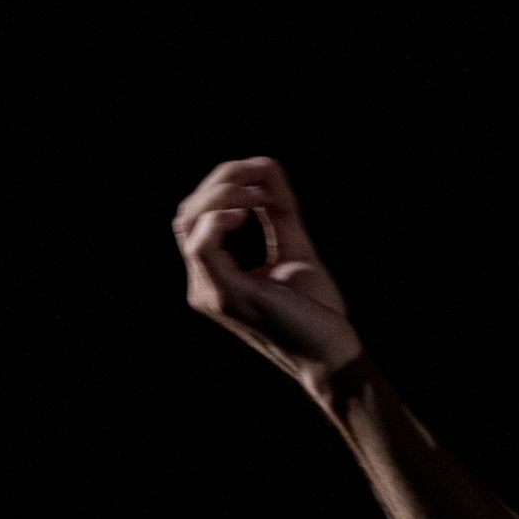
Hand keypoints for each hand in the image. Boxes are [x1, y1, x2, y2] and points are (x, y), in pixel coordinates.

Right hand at [173, 157, 362, 392]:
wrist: (332, 353)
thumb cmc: (315, 309)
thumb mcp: (293, 246)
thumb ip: (278, 208)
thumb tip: (266, 166)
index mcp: (215, 274)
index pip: (196, 216)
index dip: (224, 182)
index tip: (263, 171)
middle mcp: (204, 284)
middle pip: (187, 213)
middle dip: (220, 181)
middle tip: (260, 174)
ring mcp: (210, 291)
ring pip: (188, 223)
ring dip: (221, 194)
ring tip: (257, 193)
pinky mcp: (226, 296)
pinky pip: (201, 247)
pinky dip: (218, 219)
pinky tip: (246, 212)